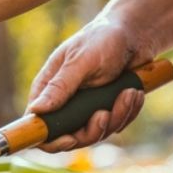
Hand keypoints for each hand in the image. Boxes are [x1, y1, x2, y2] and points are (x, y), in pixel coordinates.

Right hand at [26, 14, 155, 151]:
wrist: (136, 34)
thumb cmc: (102, 39)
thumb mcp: (80, 61)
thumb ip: (60, 86)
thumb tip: (36, 111)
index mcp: (49, 88)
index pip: (38, 123)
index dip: (49, 139)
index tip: (70, 139)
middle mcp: (64, 101)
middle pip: (70, 136)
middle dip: (91, 130)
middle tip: (104, 114)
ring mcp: (86, 107)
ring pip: (96, 132)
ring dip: (116, 117)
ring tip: (129, 94)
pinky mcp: (107, 108)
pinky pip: (116, 124)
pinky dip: (128, 112)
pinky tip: (134, 92)